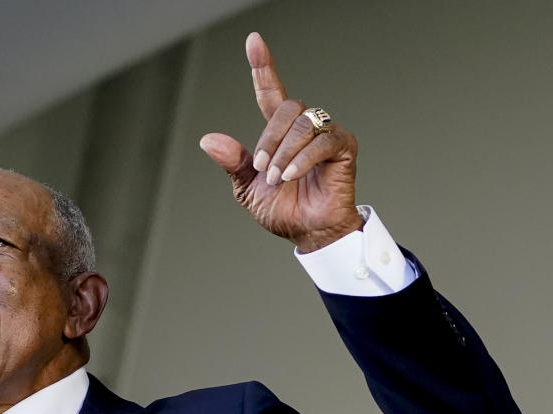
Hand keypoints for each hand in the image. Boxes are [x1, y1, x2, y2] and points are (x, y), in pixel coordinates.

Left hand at [200, 33, 361, 252]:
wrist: (307, 232)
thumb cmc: (283, 210)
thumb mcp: (247, 187)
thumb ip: (233, 161)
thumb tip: (208, 140)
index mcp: (280, 133)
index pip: (270, 92)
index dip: (263, 66)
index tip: (253, 41)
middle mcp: (305, 127)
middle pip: (287, 106)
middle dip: (269, 139)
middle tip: (263, 170)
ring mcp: (326, 134)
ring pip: (303, 123)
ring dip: (284, 153)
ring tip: (278, 179)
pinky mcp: (344, 147)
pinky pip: (322, 141)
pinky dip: (302, 159)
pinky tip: (292, 176)